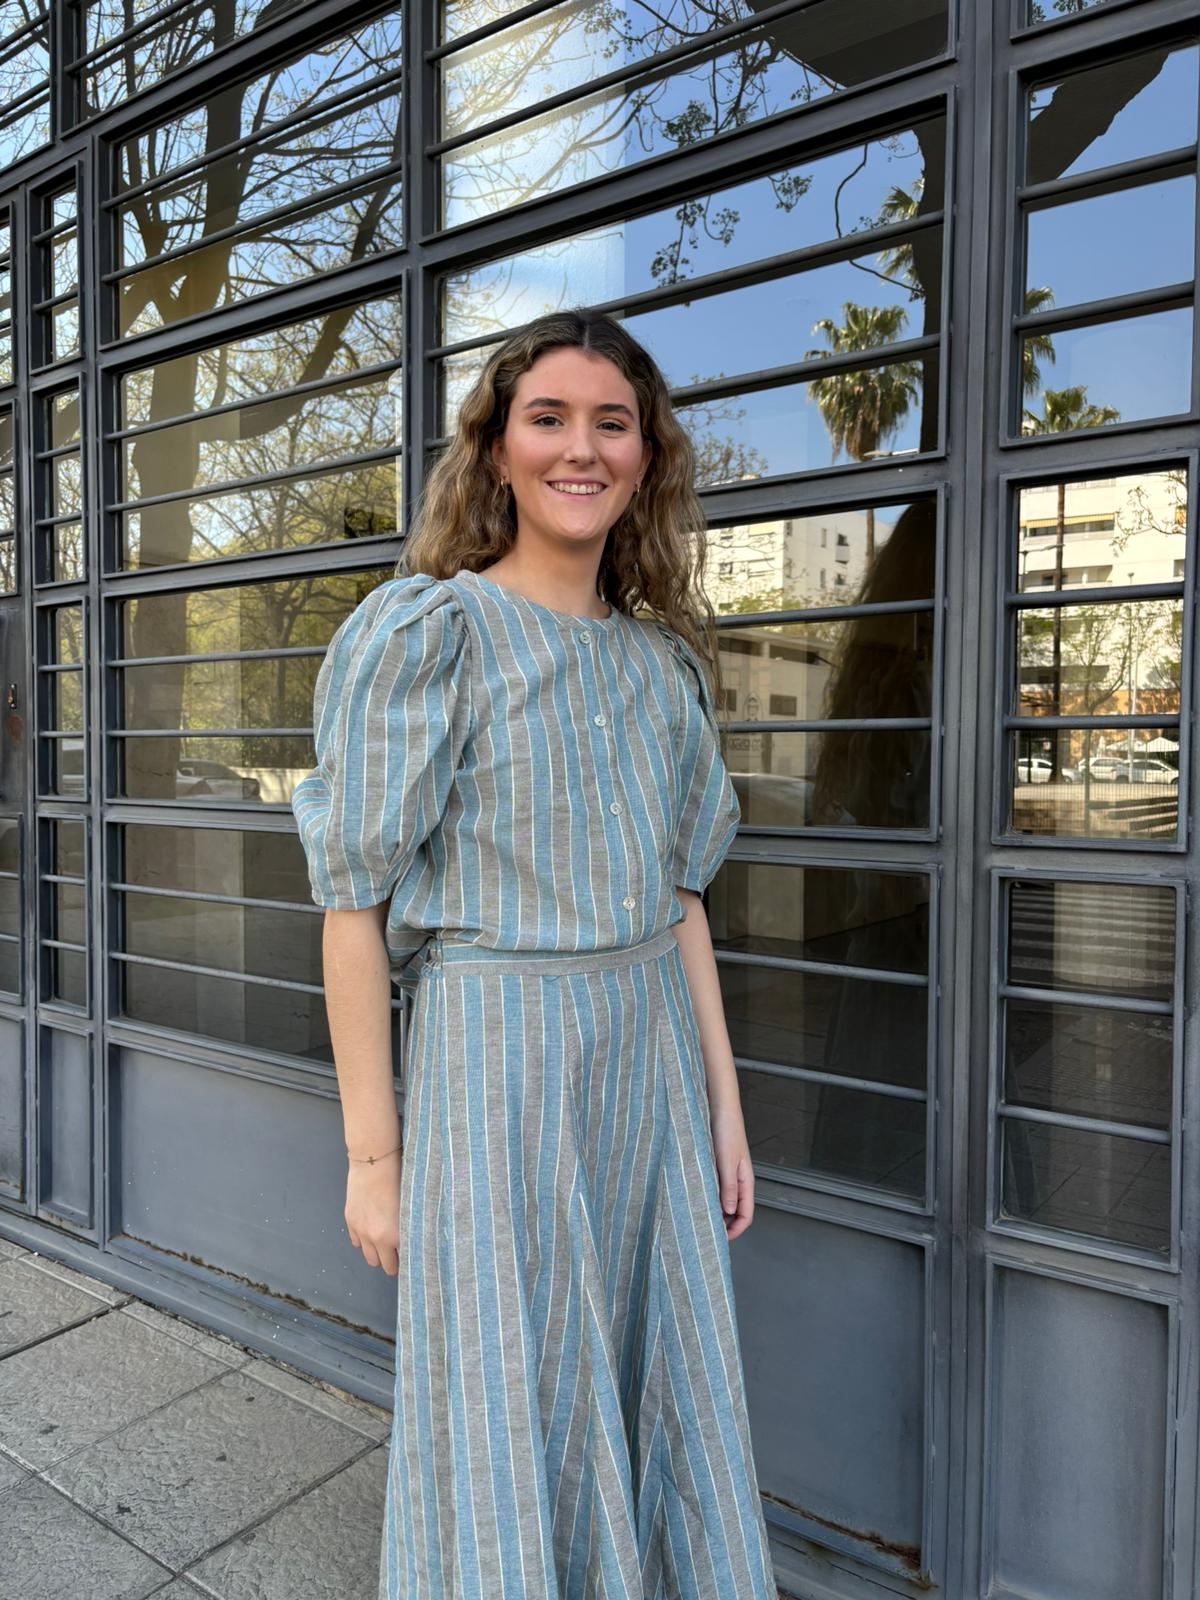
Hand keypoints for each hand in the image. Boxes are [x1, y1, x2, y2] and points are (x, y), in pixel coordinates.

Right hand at [344, 1153, 401, 1275]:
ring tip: (385, 1244)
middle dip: (392, 1262)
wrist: (375, 1163)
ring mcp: (361, 1231)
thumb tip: (414, 1239)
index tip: (412, 1257)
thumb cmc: (399, 1180)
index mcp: (395, 1235)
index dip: (408, 1261)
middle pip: (384, 1266)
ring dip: (377, 1254)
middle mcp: (377, 1238)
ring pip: (369, 1258)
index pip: (402, 1262)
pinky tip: (371, 1231)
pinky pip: (356, 1243)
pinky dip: (364, 1241)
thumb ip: (410, 1227)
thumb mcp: (410, 1207)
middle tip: (399, 1253)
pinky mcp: (350, 1221)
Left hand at [709, 1101, 754, 1240]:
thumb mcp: (727, 1160)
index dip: (736, 1231)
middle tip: (704, 1233)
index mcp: (745, 1181)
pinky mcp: (715, 1166)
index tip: (720, 1240)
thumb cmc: (726, 1130)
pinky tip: (694, 1198)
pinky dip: (707, 1196)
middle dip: (723, 1225)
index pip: (746, 1215)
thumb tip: (729, 1213)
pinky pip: (713, 1188)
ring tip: (697, 1219)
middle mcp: (737, 1180)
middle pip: (735, 1211)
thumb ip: (728, 1186)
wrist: (719, 1106)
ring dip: (714, 1211)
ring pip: (723, 1201)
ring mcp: (726, 1174)